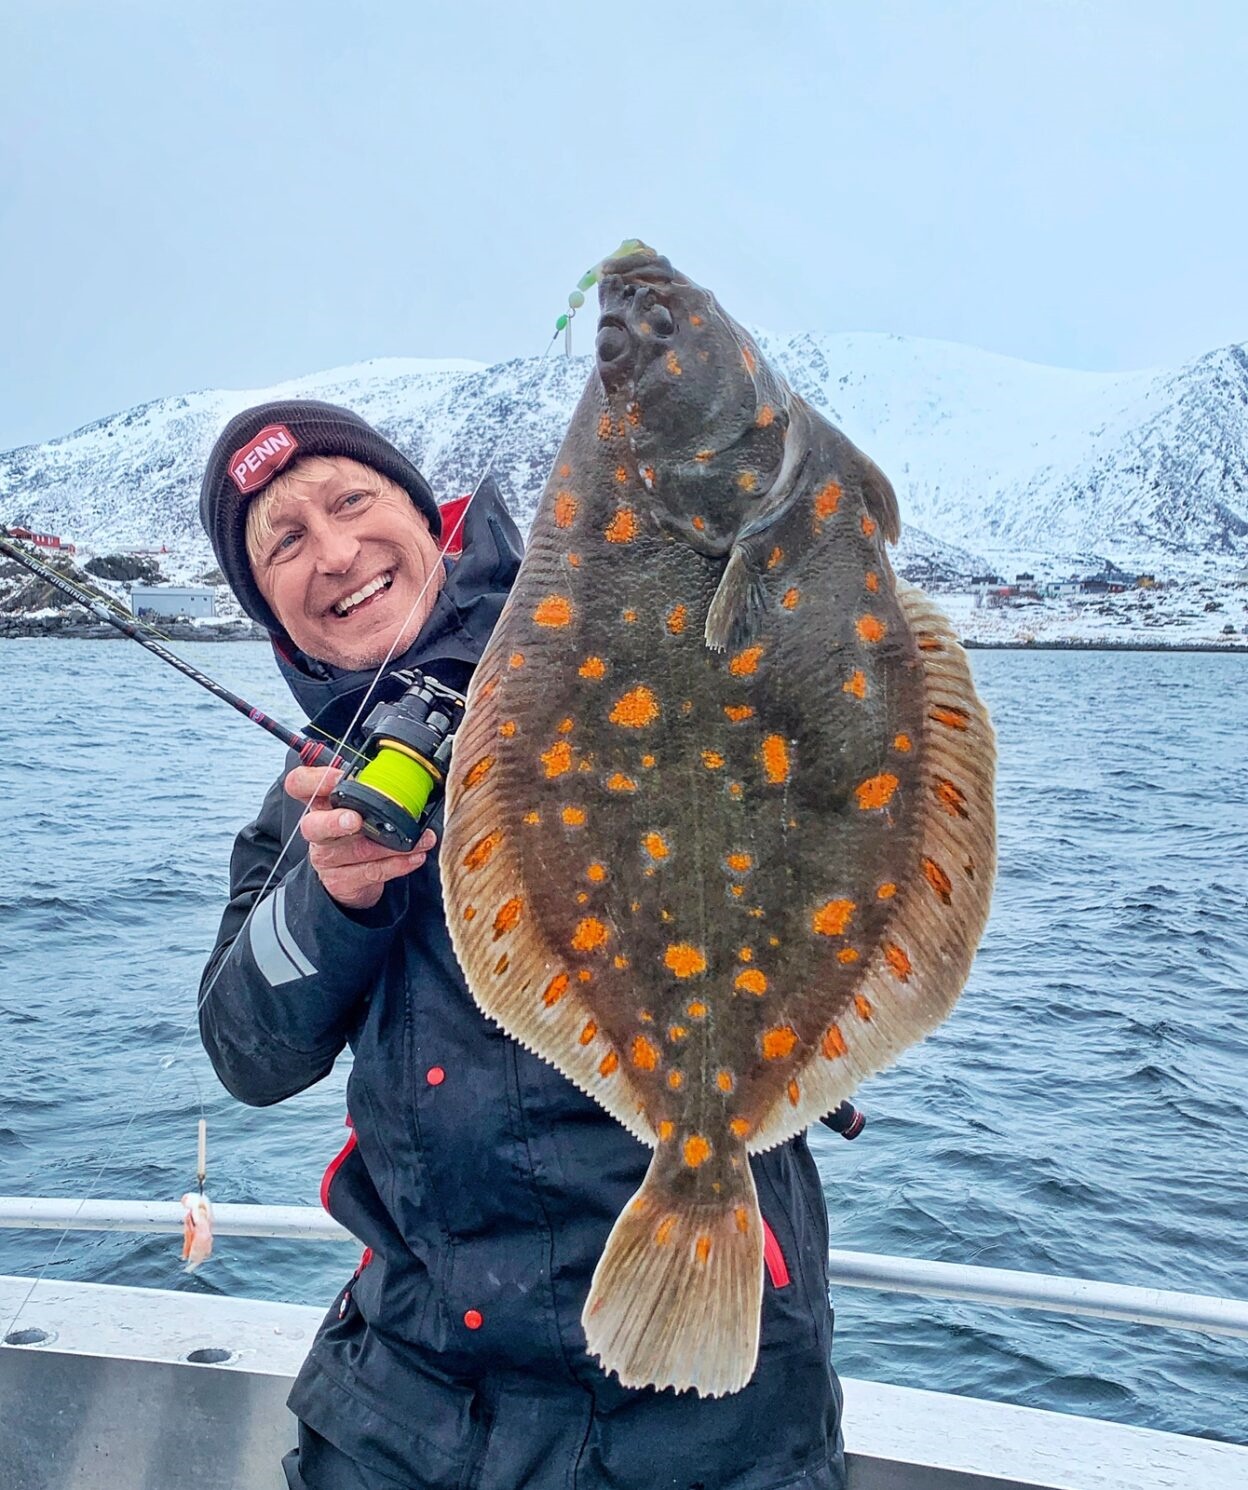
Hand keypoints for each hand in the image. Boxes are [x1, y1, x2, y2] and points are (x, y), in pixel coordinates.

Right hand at [284, 765, 436, 910]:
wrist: (353, 877)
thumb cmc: (358, 832)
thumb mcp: (359, 806)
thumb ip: (368, 788)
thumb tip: (397, 772)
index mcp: (320, 803)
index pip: (300, 784)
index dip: (314, 780)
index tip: (338, 778)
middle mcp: (317, 830)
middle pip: (314, 825)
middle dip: (335, 822)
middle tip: (356, 820)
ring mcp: (327, 858)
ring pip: (356, 851)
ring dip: (391, 845)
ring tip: (420, 839)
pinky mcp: (341, 881)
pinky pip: (371, 873)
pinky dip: (397, 864)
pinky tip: (414, 856)